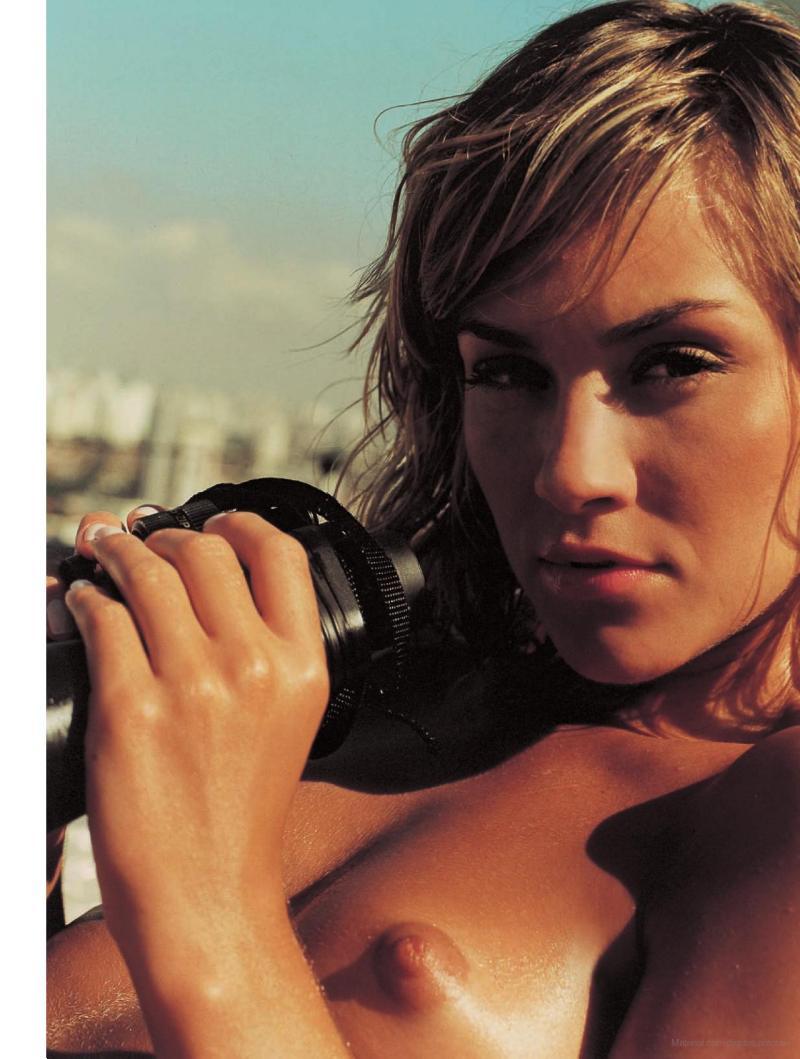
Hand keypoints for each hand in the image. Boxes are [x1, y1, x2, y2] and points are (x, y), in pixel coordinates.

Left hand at [62, 510, 328, 956]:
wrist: (206, 891)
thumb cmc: (241, 811)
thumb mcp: (288, 721)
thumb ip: (267, 648)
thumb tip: (207, 572)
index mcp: (301, 668)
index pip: (279, 555)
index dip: (240, 522)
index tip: (214, 520)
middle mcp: (254, 668)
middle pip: (206, 552)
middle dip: (167, 535)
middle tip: (145, 539)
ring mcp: (193, 686)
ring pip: (147, 574)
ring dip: (115, 552)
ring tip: (102, 553)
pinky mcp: (132, 709)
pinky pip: (101, 619)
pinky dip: (83, 598)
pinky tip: (80, 601)